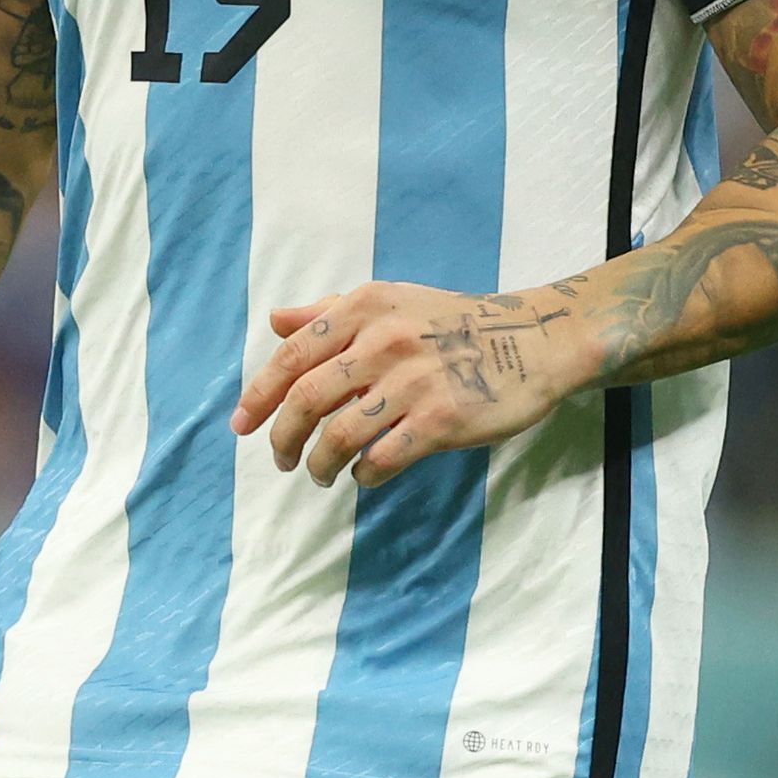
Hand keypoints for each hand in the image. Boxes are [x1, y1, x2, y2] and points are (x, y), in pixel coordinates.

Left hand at [231, 282, 581, 487]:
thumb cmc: (456, 324)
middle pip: (306, 399)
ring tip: (319, 475)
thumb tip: (275, 322)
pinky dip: (363, 475)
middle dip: (282, 439)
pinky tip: (364, 476)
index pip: (292, 354)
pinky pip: (382, 458)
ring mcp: (414, 380)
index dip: (259, 394)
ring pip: (339, 436)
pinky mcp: (441, 418)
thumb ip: (330, 312)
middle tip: (281, 461)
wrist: (535, 339)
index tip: (242, 425)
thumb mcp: (392, 302)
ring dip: (319, 465)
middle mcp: (384, 339)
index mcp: (365, 307)